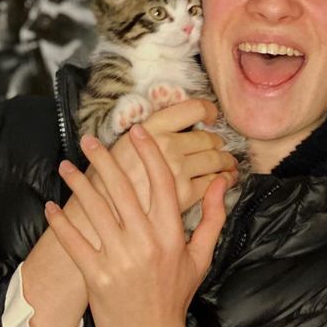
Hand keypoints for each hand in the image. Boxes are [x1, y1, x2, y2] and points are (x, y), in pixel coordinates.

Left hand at [20, 100, 235, 326]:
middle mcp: (146, 243)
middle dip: (105, 160)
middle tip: (90, 140)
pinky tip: (51, 207)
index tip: (136, 132)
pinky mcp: (97, 277)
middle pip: (124, 190)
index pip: (162, 183)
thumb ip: (212, 217)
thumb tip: (223, 181)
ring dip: (79, 184)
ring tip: (67, 166)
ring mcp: (120, 260)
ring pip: (96, 211)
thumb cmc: (175, 297)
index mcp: (172, 235)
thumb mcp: (200, 257)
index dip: (149, 153)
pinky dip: (61, 223)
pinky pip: (75, 243)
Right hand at [89, 98, 237, 215]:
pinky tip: (225, 181)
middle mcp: (167, 145)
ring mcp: (177, 170)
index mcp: (152, 128)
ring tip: (227, 164)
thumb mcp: (121, 147)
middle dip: (217, 143)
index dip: (208, 110)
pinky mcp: (184, 195)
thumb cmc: (105, 183)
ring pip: (214, 160)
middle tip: (220, 147)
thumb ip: (148, 135)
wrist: (99, 218)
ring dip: (225, 161)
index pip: (194, 108)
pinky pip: (212, 184)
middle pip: (207, 138)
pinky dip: (224, 181)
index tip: (210, 117)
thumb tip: (175, 127)